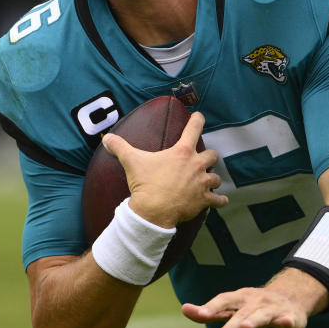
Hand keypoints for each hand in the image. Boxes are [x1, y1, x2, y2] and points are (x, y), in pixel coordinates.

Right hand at [102, 112, 227, 227]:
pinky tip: (221, 201)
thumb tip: (106, 138)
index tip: (200, 116)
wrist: (153, 211)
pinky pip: (218, 199)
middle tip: (203, 159)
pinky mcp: (204, 200)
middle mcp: (196, 165)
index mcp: (182, 152)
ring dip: (212, 179)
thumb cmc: (145, 184)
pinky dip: (219, 200)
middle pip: (212, 155)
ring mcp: (202, 183)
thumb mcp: (132, 161)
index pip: (193, 128)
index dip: (197, 120)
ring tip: (209, 181)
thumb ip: (120, 147)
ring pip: (216, 178)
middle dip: (209, 156)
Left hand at [181, 268, 328, 327]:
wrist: (291, 297)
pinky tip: (284, 323)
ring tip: (246, 327)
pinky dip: (286, 321)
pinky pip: (288, 319)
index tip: (199, 313)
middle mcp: (255, 301)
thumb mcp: (232, 307)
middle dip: (231, 324)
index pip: (224, 302)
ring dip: (255, 320)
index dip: (212, 307)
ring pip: (263, 316)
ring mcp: (273, 309)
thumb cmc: (254, 305)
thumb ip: (210, 311)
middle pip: (241, 313)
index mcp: (240, 299)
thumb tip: (184, 309)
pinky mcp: (289, 317)